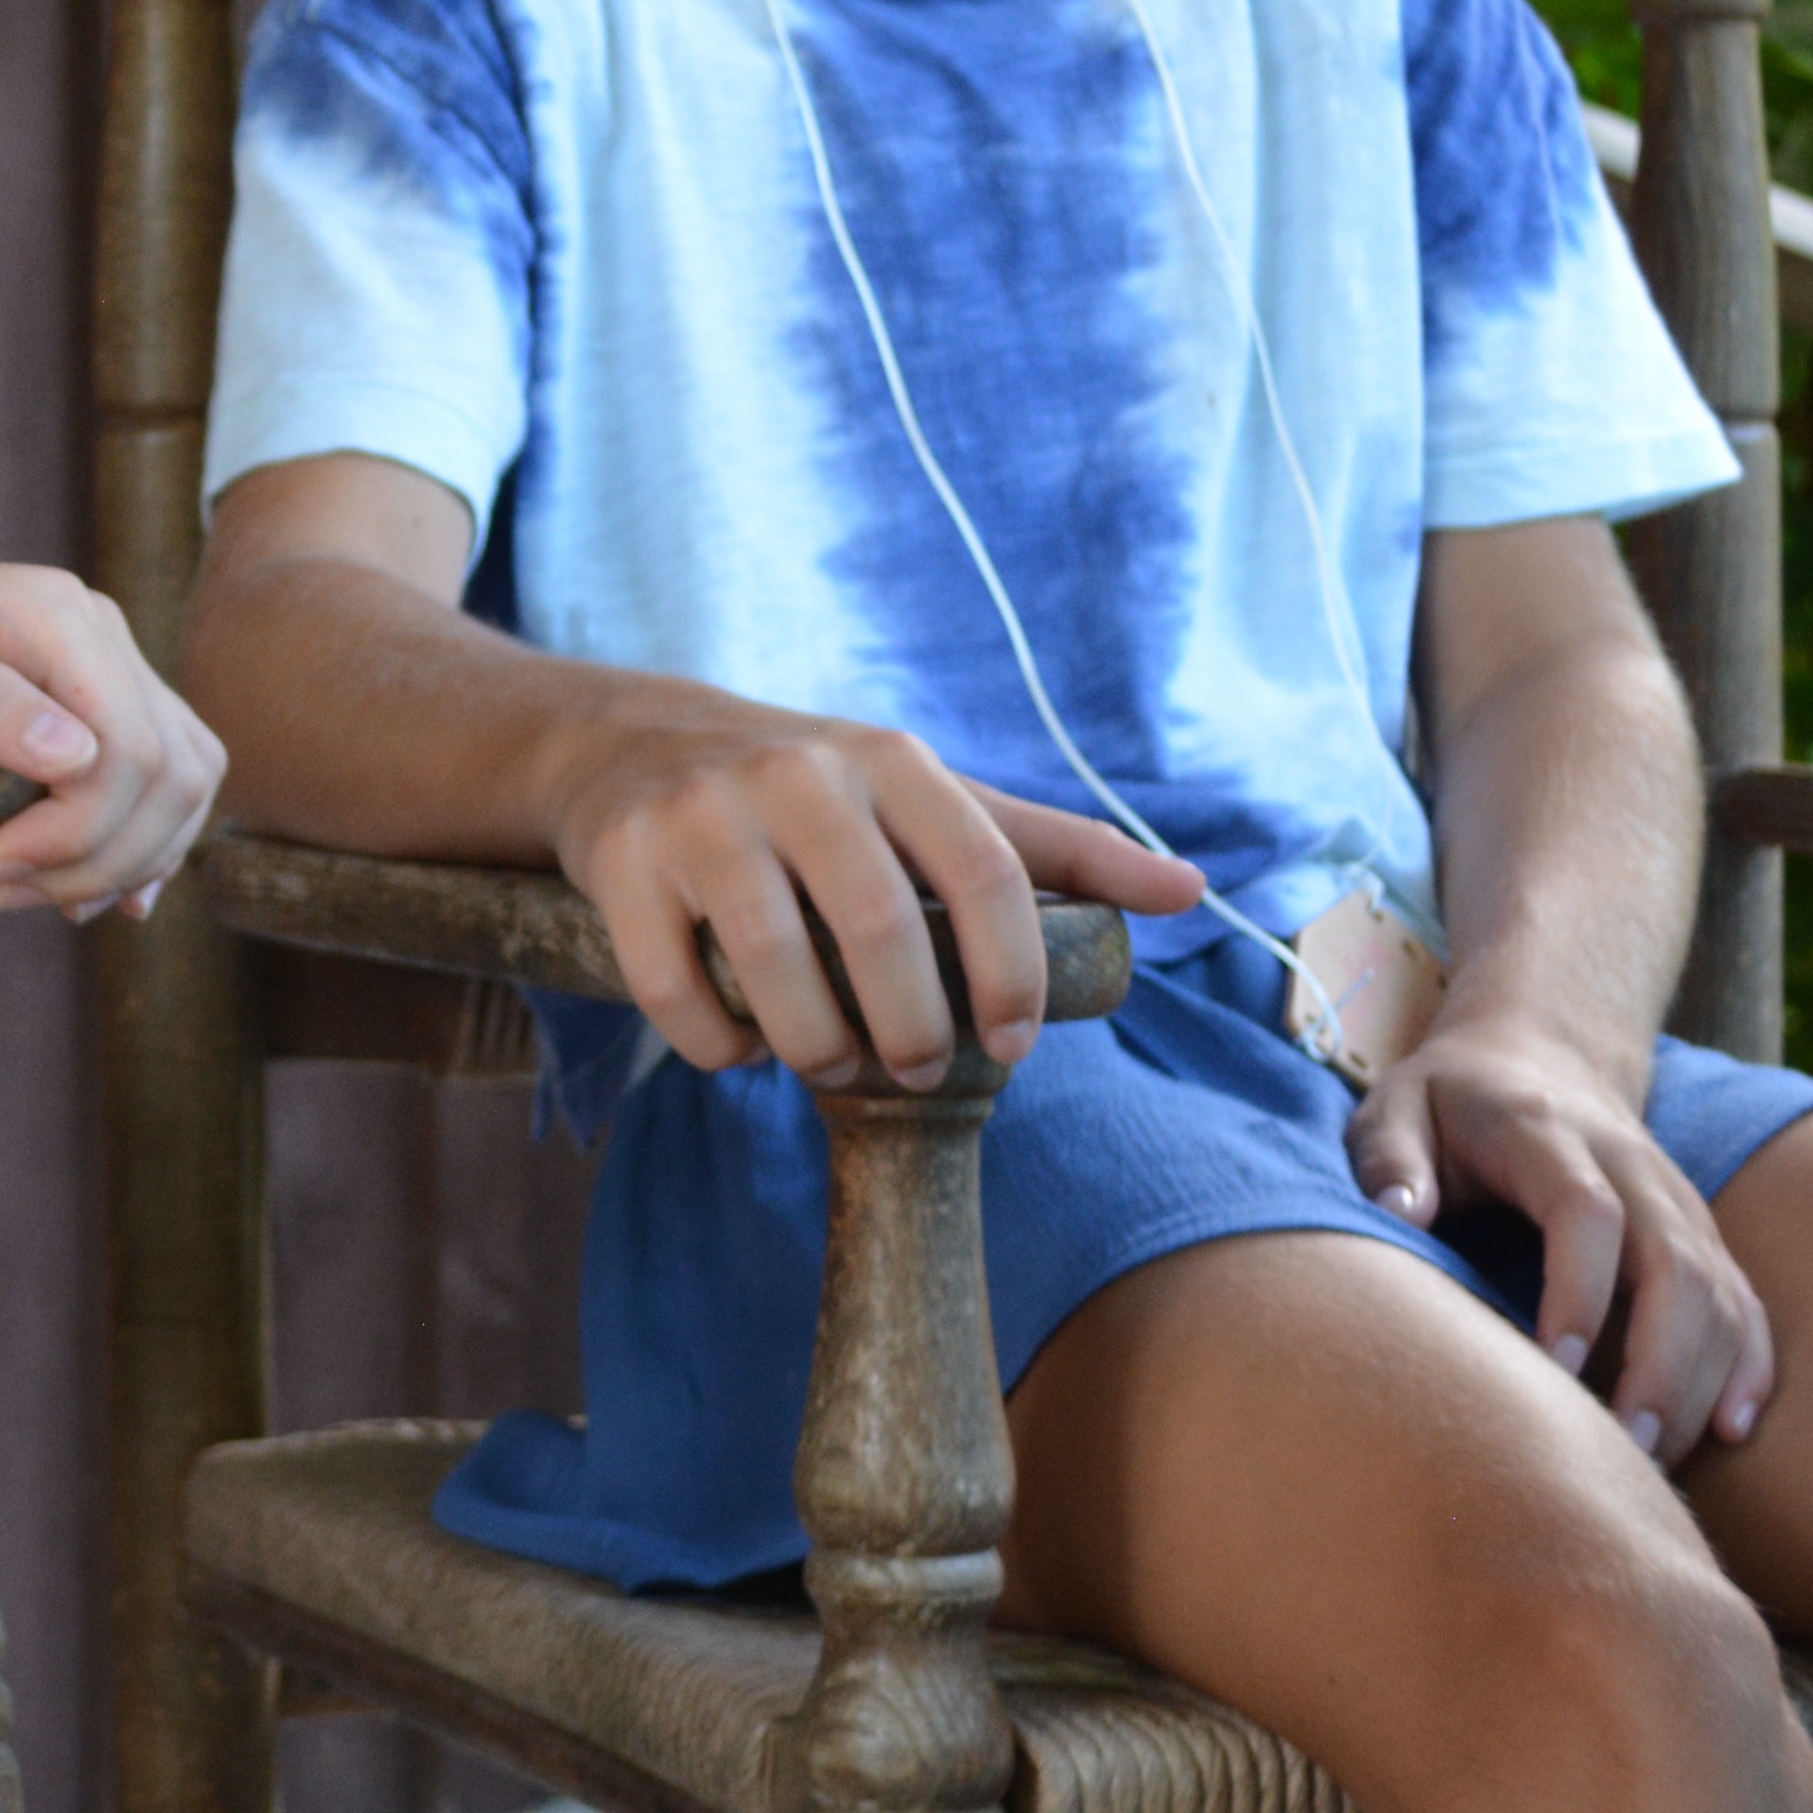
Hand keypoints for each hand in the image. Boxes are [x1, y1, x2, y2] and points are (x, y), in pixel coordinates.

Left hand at [0, 557, 222, 918]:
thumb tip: (73, 755)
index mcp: (54, 612)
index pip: (131, 748)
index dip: (79, 832)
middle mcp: (94, 633)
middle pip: (169, 773)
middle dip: (101, 856)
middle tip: (2, 892)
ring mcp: (98, 670)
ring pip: (182, 783)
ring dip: (124, 859)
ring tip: (30, 893)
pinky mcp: (89, 709)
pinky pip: (161, 784)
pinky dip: (140, 846)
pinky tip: (95, 892)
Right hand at [545, 684, 1199, 1089]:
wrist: (624, 742)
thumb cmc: (814, 793)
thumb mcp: (929, 798)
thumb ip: (1054, 850)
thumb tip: (1192, 893)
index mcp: (891, 760)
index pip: (986, 871)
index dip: (1013, 976)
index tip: (1014, 1046)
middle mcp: (796, 775)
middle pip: (879, 930)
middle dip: (913, 1030)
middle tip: (919, 1069)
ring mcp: (700, 816)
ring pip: (772, 966)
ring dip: (817, 1049)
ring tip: (833, 1069)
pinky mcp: (620, 862)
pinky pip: (675, 989)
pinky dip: (718, 1048)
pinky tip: (741, 1050)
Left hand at [1346, 1016, 1772, 1468]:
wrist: (1540, 1051)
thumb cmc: (1450, 1099)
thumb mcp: (1395, 1106)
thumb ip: (1389, 1157)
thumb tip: (1401, 1214)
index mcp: (1547, 1134)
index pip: (1587, 1213)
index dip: (1580, 1292)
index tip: (1552, 1367)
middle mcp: (1632, 1167)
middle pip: (1677, 1265)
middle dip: (1658, 1365)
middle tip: (1621, 1448)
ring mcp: (1677, 1201)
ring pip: (1720, 1293)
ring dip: (1700, 1381)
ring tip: (1657, 1463)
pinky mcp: (1702, 1233)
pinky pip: (1746, 1301)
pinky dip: (1749, 1364)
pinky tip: (1732, 1428)